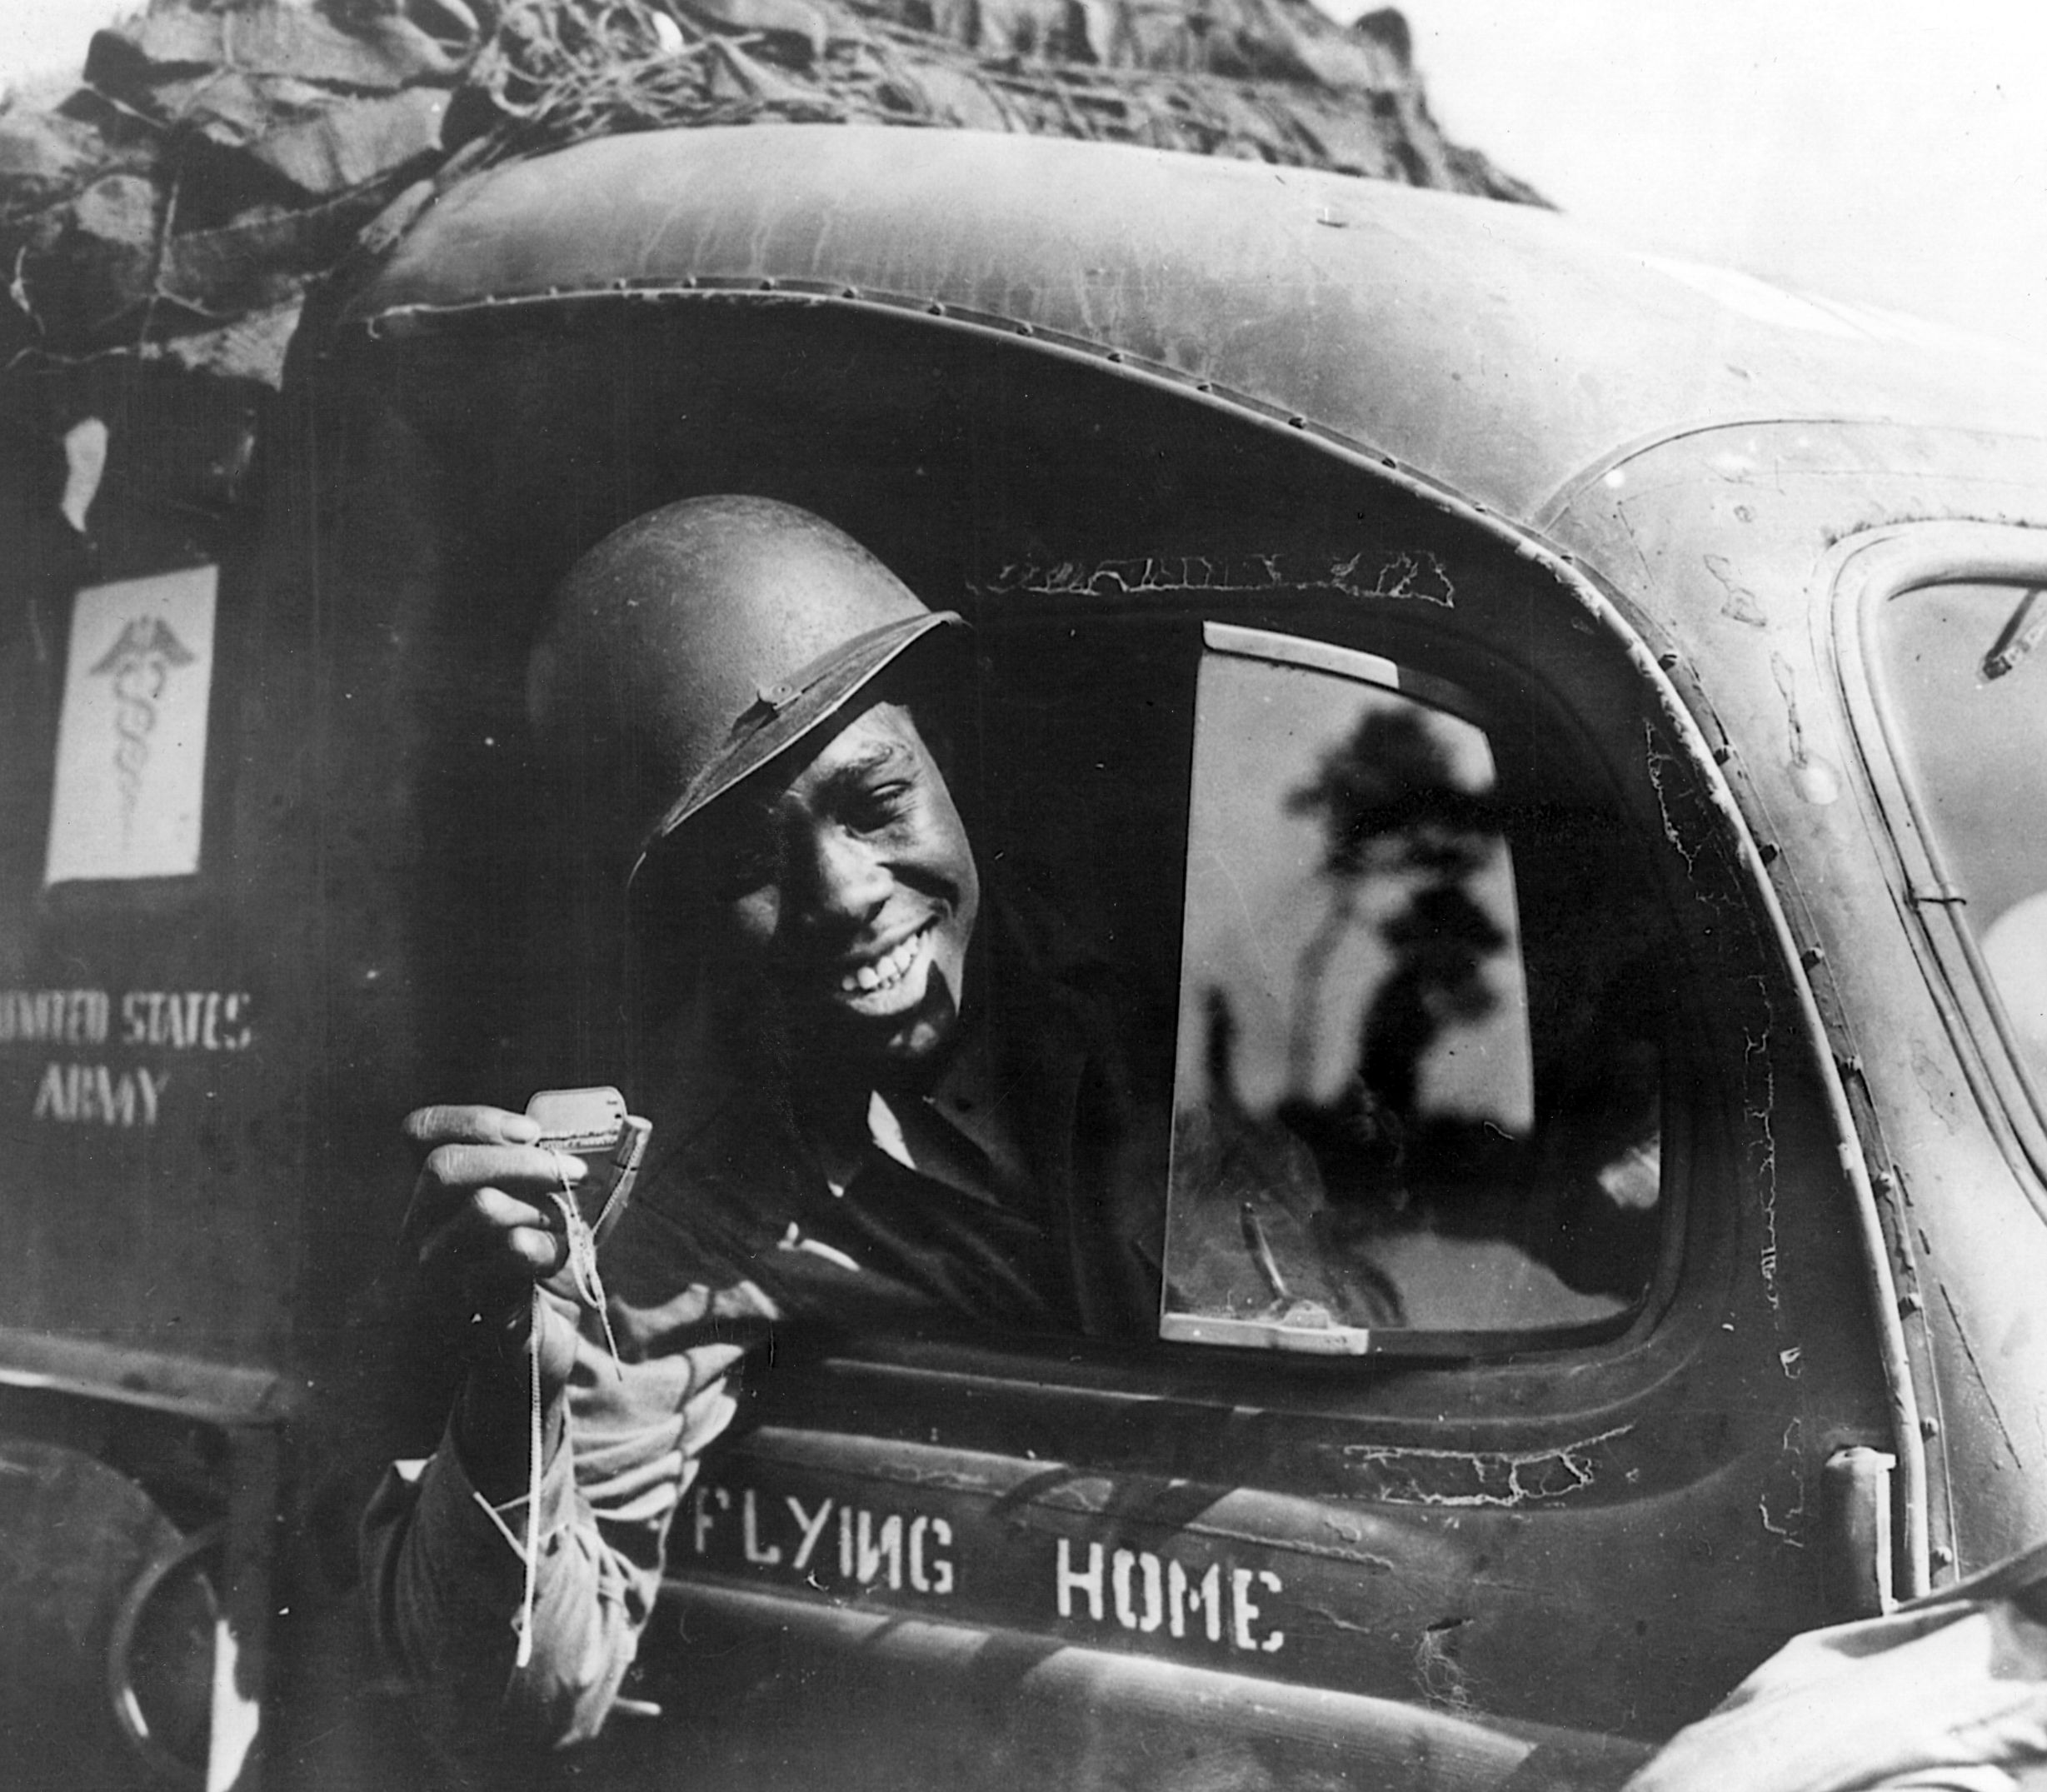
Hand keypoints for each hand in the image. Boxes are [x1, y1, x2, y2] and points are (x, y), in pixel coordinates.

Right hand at [399, 1103, 587, 1395]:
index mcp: (431, 1200)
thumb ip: (522, 1176)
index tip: (532, 1131)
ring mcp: (435, 1274)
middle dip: (521, 1161)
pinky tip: (552, 1262)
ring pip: (483, 1208)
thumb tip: (557, 1141)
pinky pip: (512, 1255)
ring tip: (559, 1230)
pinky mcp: (469, 1306)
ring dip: (542, 1211)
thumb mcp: (516, 1217)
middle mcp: (419, 1233)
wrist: (509, 1364)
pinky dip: (548, 1248)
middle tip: (569, 1171)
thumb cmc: (520, 1277)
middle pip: (446, 1168)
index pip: (420, 1133)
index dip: (476, 1120)